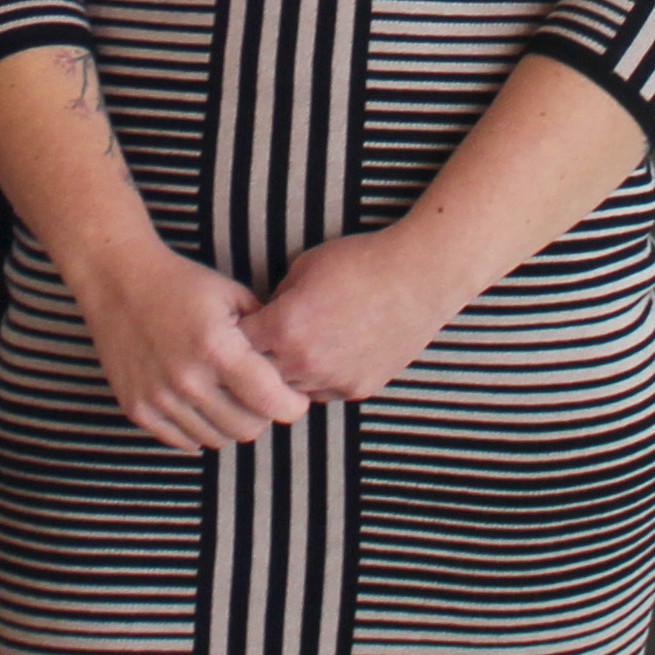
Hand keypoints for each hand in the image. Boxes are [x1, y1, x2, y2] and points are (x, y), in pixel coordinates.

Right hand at [61, 241, 313, 453]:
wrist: (119, 279)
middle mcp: (187, 379)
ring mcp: (159, 398)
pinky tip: (200, 402)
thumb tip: (291, 369)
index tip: (294, 396)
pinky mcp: (137, 409)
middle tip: (257, 394)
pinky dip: (199, 428)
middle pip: (248, 429)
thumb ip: (265, 334)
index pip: (273, 403)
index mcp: (218, 348)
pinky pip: (184, 441)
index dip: (293, 404)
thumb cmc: (182, 284)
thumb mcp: (233, 295)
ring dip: (229, 422)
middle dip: (262, 414)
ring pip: (217, 440)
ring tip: (227, 395)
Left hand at [239, 229, 467, 404]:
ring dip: (288, 374)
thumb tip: (266, 316)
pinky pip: (324, 392)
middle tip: (264, 342)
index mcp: (285, 328)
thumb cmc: (362, 262)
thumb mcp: (305, 266)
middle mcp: (305, 363)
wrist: (419, 277)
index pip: (236, 347)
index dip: (234, 336)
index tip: (239, 328)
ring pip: (291, 391)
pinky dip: (320, 378)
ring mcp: (334, 381)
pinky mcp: (358, 389)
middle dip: (257, 360)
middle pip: (260, 376)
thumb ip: (278, 298)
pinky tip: (330, 352)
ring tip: (300, 346)